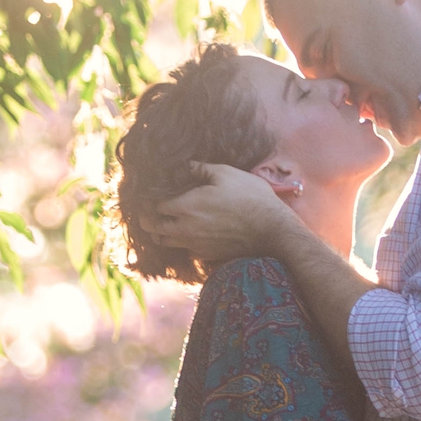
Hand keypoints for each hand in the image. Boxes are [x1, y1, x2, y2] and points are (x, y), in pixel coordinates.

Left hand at [152, 160, 300, 262]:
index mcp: (186, 207)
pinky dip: (182, 242)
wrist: (272, 229)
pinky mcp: (207, 255)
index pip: (154, 208)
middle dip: (148, 220)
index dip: (150, 201)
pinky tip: (191, 232)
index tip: (153, 195)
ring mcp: (196, 245)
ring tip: (168, 222)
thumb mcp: (226, 173)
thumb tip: (187, 165)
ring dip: (163, 233)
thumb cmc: (250, 197)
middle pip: (153, 229)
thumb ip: (201, 169)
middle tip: (152, 211)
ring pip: (166, 242)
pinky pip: (186, 250)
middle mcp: (185, 229)